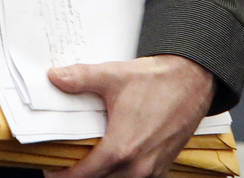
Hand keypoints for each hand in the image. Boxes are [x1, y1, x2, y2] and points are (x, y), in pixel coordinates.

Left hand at [47, 54, 214, 177]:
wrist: (192, 82)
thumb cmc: (156, 81)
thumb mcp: (111, 75)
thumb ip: (79, 78)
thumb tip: (54, 77)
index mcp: (122, 149)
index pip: (85, 175)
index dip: (64, 175)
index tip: (51, 169)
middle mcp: (138, 166)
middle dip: (81, 176)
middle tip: (66, 162)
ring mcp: (152, 169)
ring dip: (102, 174)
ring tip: (87, 160)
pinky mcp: (162, 166)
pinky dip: (120, 173)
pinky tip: (112, 157)